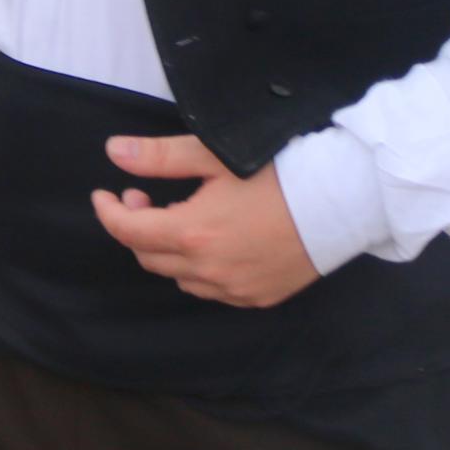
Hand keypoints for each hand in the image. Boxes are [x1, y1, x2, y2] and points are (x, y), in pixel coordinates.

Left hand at [91, 135, 317, 306]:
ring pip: (180, 277)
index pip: (128, 232)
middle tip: (147, 198)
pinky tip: (215, 243)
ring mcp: (234, 289)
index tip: (104, 194)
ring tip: (183, 218)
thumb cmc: (282, 171)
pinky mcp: (257, 297)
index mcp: (192, 234)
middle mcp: (208, 271)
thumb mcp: (216, 156)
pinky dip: (201, 269)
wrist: (345, 198)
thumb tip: (114, 152)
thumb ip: (161, 157)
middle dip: (138, 227)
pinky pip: (213, 290)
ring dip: (169, 251)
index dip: (109, 212)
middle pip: (150, 257)